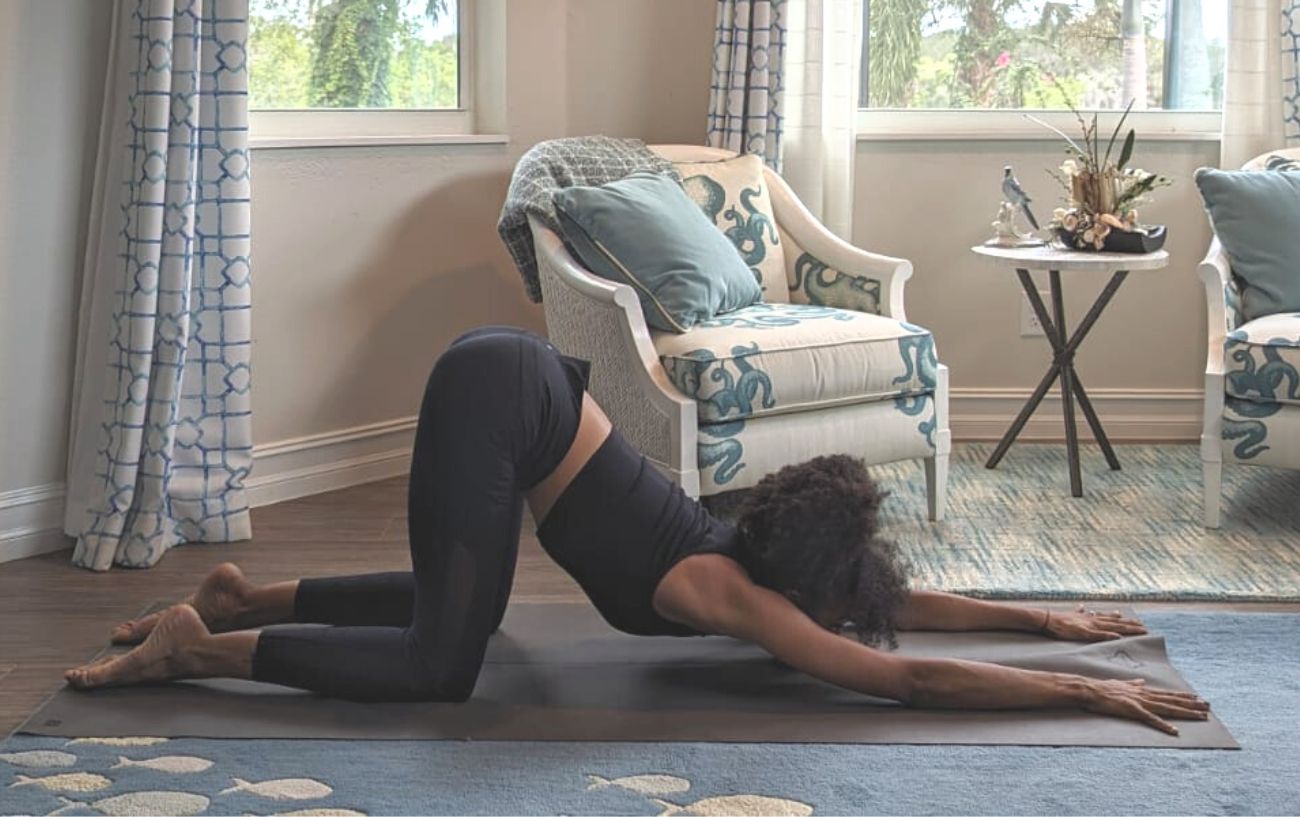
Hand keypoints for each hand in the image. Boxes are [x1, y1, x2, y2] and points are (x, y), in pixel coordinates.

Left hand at [1042, 605, 1146, 641]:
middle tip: (1140, 623)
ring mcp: (1084, 616)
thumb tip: (1117, 636)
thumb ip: (1100, 635)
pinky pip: (1084, 613)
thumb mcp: (1083, 635)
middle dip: (1128, 623)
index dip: (1132, 629)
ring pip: (1102, 616)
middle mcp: (1092, 619)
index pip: (1118, 627)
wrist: (1047, 620)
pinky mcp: (1074, 616)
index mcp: (1096, 624)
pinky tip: (1087, 608)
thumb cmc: (1064, 630)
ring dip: (1112, 616)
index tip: (1145, 630)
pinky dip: (1088, 611)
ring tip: (1121, 613)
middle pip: (1113, 621)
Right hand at [1080, 677, 1210, 735]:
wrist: (1090, 689)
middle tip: (1208, 706)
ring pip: (1168, 708)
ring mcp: (1141, 702)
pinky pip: (1152, 720)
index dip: (1183, 696)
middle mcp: (1145, 695)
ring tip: (1202, 716)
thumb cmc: (1102, 688)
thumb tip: (1142, 681)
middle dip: (1192, 704)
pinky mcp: (1133, 710)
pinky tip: (1175, 731)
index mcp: (1142, 690)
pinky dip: (1164, 725)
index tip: (1197, 697)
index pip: (1167, 694)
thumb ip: (1133, 683)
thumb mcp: (1120, 683)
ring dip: (1186, 712)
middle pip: (1173, 700)